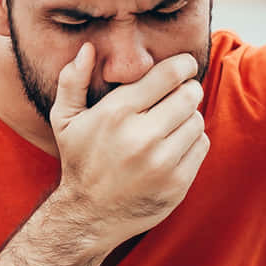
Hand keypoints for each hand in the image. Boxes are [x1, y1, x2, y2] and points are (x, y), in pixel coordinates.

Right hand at [49, 43, 208, 247]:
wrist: (89, 216)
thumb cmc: (80, 160)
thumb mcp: (65, 119)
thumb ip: (71, 80)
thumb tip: (88, 48)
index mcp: (117, 113)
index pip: (169, 75)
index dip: (183, 64)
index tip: (185, 64)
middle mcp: (141, 137)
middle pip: (189, 94)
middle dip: (187, 89)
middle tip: (179, 93)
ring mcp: (162, 162)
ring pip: (197, 119)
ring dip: (188, 117)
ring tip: (170, 123)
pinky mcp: (177, 183)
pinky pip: (201, 145)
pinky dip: (192, 141)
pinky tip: (173, 145)